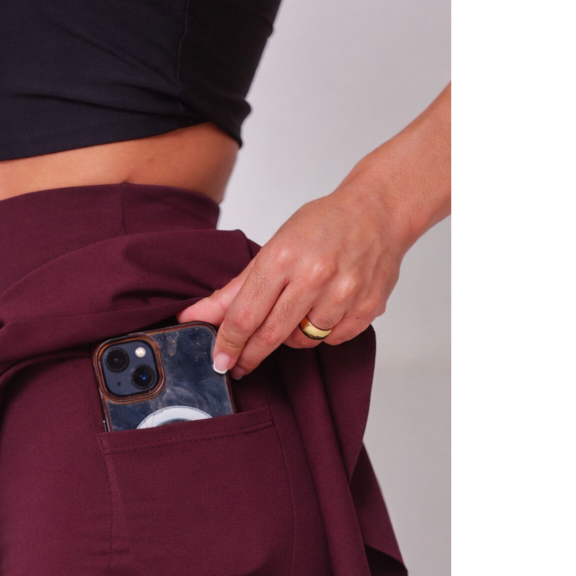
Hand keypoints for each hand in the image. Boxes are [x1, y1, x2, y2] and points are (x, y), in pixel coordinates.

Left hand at [178, 186, 408, 376]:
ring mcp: (344, 293)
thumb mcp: (273, 249)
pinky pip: (332, 339)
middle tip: (239, 365)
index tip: (219, 361)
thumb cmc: (323, 226)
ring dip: (292, 336)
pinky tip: (326, 310)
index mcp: (283, 257)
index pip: (245, 315)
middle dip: (250, 355)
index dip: (228, 344)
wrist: (379, 210)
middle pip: (270, 335)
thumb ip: (233, 291)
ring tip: (297, 311)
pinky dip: (323, 332)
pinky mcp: (367, 307)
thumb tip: (195, 317)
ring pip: (302, 341)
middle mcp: (314, 276)